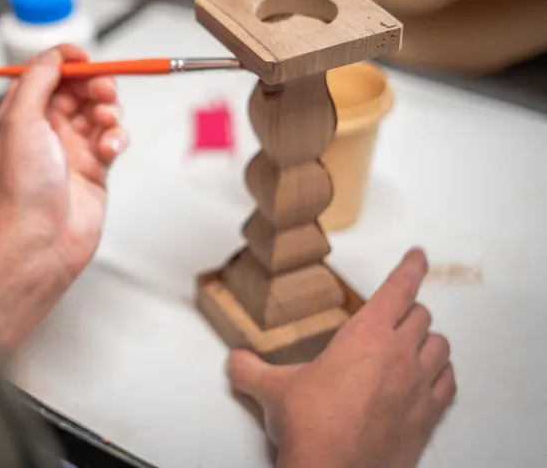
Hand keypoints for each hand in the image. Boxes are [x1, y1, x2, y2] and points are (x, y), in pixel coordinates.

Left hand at [0, 45, 127, 280]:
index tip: (85, 58)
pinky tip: (110, 150)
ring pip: (100, 111)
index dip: (67, 61)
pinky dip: (117, 138)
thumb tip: (55, 55)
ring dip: (109, 110)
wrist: (38, 242)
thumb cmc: (20, 189)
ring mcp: (71, 149)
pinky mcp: (94, 168)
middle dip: (95, 84)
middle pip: (78, 88)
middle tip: (103, 91)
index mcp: (21, 114)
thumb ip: (38, 80)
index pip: (47, 73)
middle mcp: (45, 129)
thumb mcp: (19, 120)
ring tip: (106, 122)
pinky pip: (113, 139)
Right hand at [228, 249, 456, 467]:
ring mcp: (418, 387)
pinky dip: (442, 375)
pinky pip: (448, 384)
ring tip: (415, 343)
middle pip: (420, 316)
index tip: (417, 255)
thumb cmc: (311, 427)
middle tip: (397, 312)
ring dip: (428, 341)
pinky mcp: (428, 417)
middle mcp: (398, 355)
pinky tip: (432, 378)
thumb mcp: (272, 390)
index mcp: (365, 336)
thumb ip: (251, 369)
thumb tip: (236, 361)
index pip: (398, 288)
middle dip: (409, 310)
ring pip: (440, 347)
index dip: (410, 267)